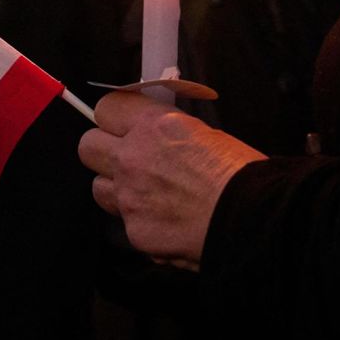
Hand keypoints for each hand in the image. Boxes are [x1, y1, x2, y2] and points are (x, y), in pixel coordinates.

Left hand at [78, 92, 265, 265]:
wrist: (251, 218)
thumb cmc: (239, 173)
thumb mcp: (204, 133)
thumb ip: (166, 132)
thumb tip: (153, 135)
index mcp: (153, 125)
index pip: (106, 108)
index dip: (114, 118)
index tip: (123, 125)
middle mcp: (133, 157)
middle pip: (87, 146)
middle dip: (104, 151)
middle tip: (127, 158)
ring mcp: (129, 196)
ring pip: (98, 187)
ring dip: (116, 188)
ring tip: (146, 193)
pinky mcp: (135, 230)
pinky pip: (124, 221)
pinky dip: (141, 220)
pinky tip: (166, 221)